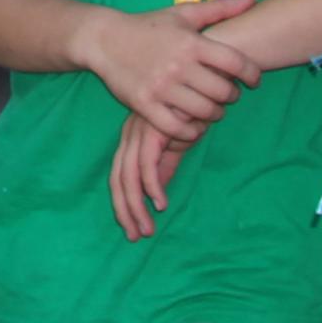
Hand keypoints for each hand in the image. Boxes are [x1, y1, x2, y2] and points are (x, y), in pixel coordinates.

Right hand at [74, 0, 258, 138]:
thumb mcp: (182, 13)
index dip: (252, 74)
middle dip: (232, 96)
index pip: (235, 62)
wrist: (104, 39)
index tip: (254, 80)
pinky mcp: (145, 104)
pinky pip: (177, 128)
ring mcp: (161, 87)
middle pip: (223, 92)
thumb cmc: (148, 26)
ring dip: (214, 114)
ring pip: (204, 112)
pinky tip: (193, 126)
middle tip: (228, 95)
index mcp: (191, 42)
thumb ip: (220, 8)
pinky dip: (191, 132)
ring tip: (212, 109)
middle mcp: (178, 65)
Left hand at [109, 109, 193, 242]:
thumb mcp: (175, 147)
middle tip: (136, 236)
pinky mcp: (153, 129)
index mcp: (131, 140)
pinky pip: (147, 163)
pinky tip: (161, 204)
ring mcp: (138, 132)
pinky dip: (152, 186)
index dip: (123, 206)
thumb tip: (157, 198)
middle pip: (118, 180)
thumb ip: (164, 168)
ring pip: (129, 176)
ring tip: (148, 228)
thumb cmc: (190, 114)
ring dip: (137, 206)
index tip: (132, 230)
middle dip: (125, 211)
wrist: (203, 85)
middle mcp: (130, 136)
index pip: (119, 178)